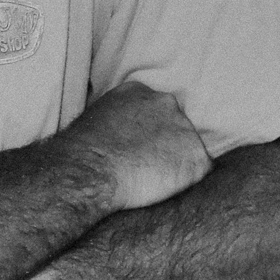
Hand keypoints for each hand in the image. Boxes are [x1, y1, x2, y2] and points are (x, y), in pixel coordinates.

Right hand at [57, 81, 211, 213]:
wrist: (89, 171)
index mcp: (139, 92)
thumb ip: (117, 119)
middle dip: (165, 143)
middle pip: (176, 125)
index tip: (135, 145)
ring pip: (188, 149)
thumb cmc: (81, 152)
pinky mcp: (196, 160)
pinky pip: (198, 173)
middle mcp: (167, 104)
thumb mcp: (94, 119)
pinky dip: (184, 182)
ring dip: (175, 163)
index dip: (146, 130)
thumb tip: (119, 134)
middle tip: (142, 164)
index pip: (154, 108)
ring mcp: (185, 131)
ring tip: (148, 178)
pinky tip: (160, 188)